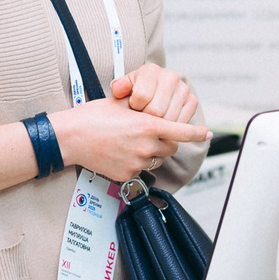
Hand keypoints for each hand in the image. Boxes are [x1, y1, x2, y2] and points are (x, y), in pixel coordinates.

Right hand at [50, 95, 207, 182]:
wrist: (71, 137)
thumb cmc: (93, 117)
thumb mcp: (122, 105)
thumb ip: (145, 110)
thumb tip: (157, 112)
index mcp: (147, 125)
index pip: (181, 131)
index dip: (197, 133)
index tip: (207, 133)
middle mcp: (146, 146)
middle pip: (171, 147)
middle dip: (166, 141)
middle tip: (150, 133)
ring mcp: (137, 162)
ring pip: (156, 159)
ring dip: (151, 152)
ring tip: (130, 142)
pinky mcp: (127, 175)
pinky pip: (141, 169)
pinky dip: (136, 162)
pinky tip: (120, 152)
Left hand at [110, 63, 198, 124]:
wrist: (155, 91)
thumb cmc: (136, 91)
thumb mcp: (124, 88)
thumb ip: (119, 88)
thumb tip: (117, 89)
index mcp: (150, 70)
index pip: (142, 96)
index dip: (134, 106)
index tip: (133, 106)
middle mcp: (170, 77)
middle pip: (156, 111)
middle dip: (147, 118)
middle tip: (142, 116)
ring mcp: (183, 88)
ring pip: (169, 119)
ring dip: (159, 124)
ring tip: (152, 119)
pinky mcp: (192, 100)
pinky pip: (181, 122)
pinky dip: (170, 126)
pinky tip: (163, 121)